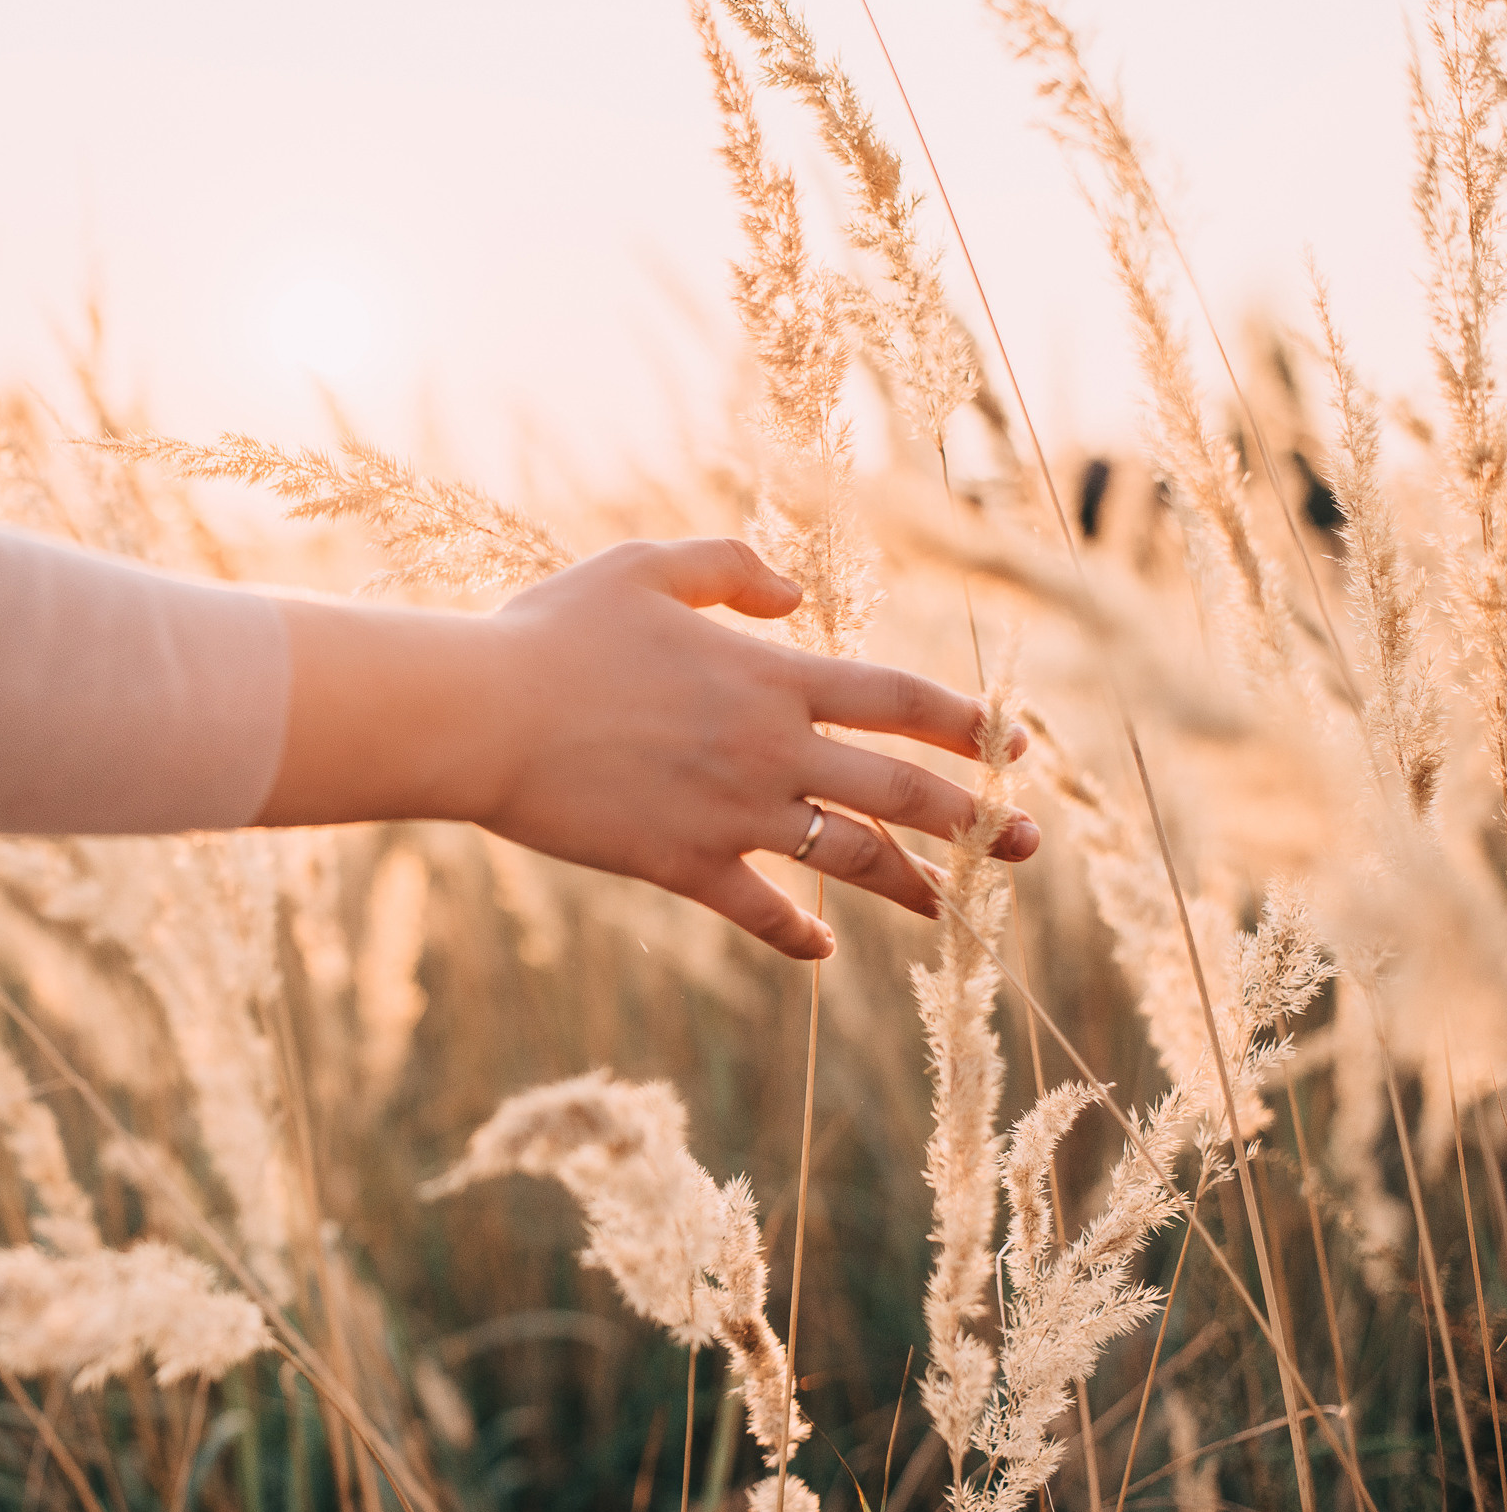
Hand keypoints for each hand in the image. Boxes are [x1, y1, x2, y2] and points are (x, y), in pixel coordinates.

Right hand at [471, 538, 1034, 958]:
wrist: (483, 717)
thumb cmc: (553, 633)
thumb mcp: (643, 567)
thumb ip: (730, 565)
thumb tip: (794, 594)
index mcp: (770, 677)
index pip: (898, 700)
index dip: (964, 721)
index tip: (1013, 744)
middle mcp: (769, 751)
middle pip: (901, 792)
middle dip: (977, 820)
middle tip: (1028, 844)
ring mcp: (731, 817)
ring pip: (851, 858)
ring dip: (913, 884)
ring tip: (954, 906)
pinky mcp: (682, 867)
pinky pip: (761, 911)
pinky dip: (800, 935)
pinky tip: (824, 947)